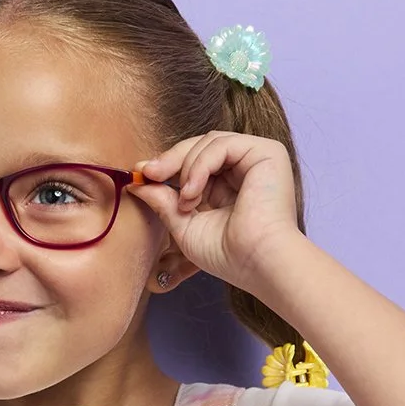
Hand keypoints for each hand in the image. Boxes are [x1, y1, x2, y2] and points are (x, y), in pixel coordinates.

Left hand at [134, 130, 302, 295]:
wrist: (258, 263)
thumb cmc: (229, 255)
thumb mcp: (185, 225)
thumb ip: (163, 201)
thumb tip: (137, 182)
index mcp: (231, 185)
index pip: (196, 161)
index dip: (168, 165)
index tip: (142, 175)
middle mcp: (246, 169)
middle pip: (201, 145)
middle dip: (171, 160)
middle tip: (149, 174)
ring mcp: (258, 158)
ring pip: (209, 142)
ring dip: (187, 169)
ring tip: (186, 202)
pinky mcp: (267, 152)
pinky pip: (221, 144)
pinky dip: (200, 166)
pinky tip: (194, 192)